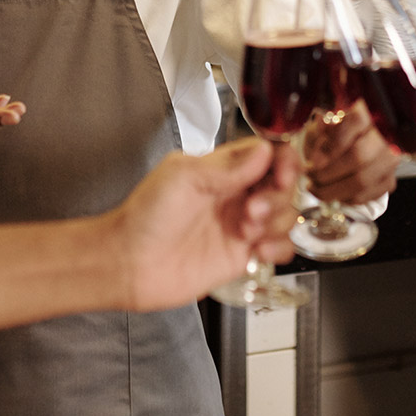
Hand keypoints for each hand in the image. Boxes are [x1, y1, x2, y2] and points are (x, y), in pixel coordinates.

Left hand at [112, 138, 300, 312]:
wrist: (130, 264)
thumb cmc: (144, 217)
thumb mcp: (182, 177)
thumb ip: (227, 166)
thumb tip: (264, 151)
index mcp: (222, 169)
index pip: (268, 154)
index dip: (283, 161)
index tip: (281, 173)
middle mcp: (235, 194)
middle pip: (283, 185)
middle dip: (277, 196)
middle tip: (252, 208)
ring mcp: (240, 225)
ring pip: (285, 215)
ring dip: (277, 222)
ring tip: (248, 230)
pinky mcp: (241, 255)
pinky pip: (278, 247)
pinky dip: (279, 248)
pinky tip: (259, 251)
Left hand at [302, 102, 397, 204]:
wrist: (345, 155)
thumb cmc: (330, 140)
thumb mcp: (320, 129)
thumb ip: (319, 129)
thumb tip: (322, 125)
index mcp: (367, 115)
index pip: (356, 122)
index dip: (332, 145)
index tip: (312, 162)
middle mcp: (385, 136)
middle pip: (359, 156)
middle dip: (328, 172)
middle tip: (310, 176)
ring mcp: (389, 160)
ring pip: (362, 180)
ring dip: (332, 189)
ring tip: (314, 188)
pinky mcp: (389, 181)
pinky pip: (366, 195)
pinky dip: (344, 197)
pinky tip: (332, 193)